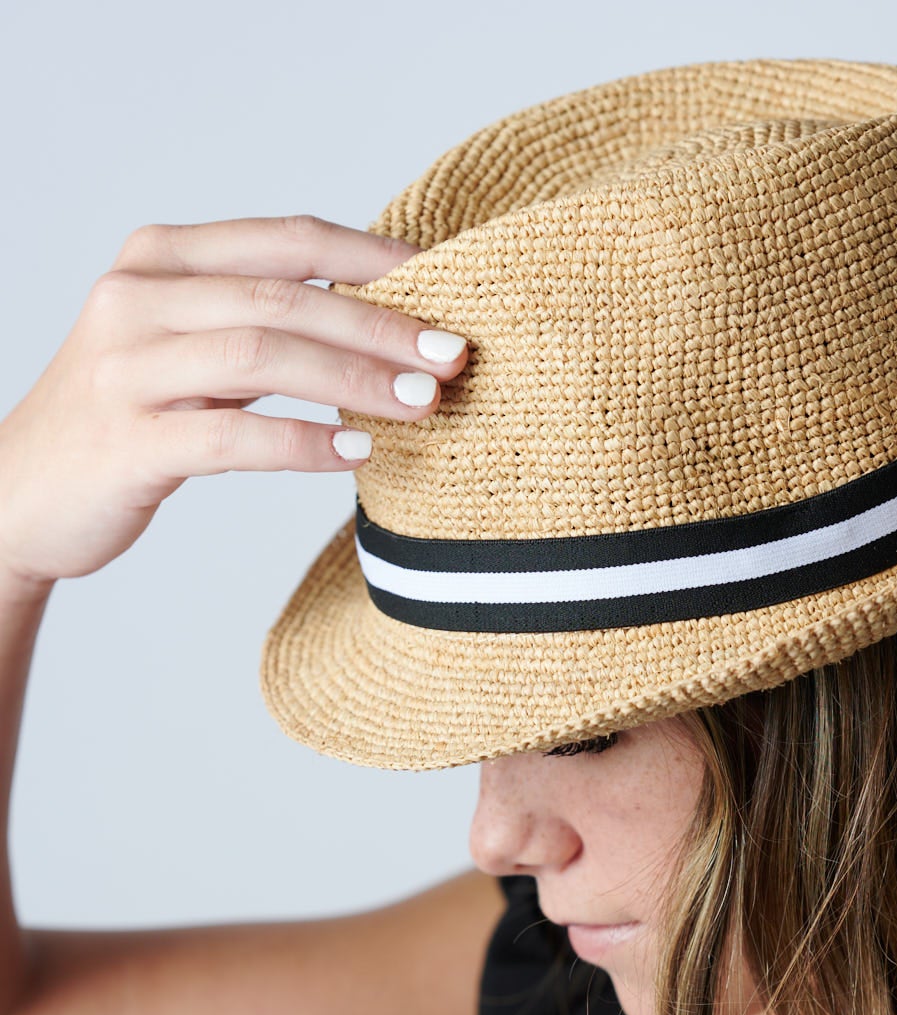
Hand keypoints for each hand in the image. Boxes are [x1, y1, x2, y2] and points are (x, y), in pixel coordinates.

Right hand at [0, 213, 467, 590]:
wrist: (22, 494)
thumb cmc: (125, 421)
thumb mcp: (183, 348)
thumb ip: (257, 322)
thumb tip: (384, 320)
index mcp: (159, 259)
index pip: (286, 239)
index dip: (373, 259)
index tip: (451, 283)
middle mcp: (136, 298)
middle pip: (283, 297)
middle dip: (380, 324)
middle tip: (455, 355)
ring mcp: (126, 369)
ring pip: (262, 356)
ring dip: (354, 377)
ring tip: (424, 404)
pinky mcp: (127, 442)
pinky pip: (231, 437)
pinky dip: (302, 442)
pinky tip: (356, 453)